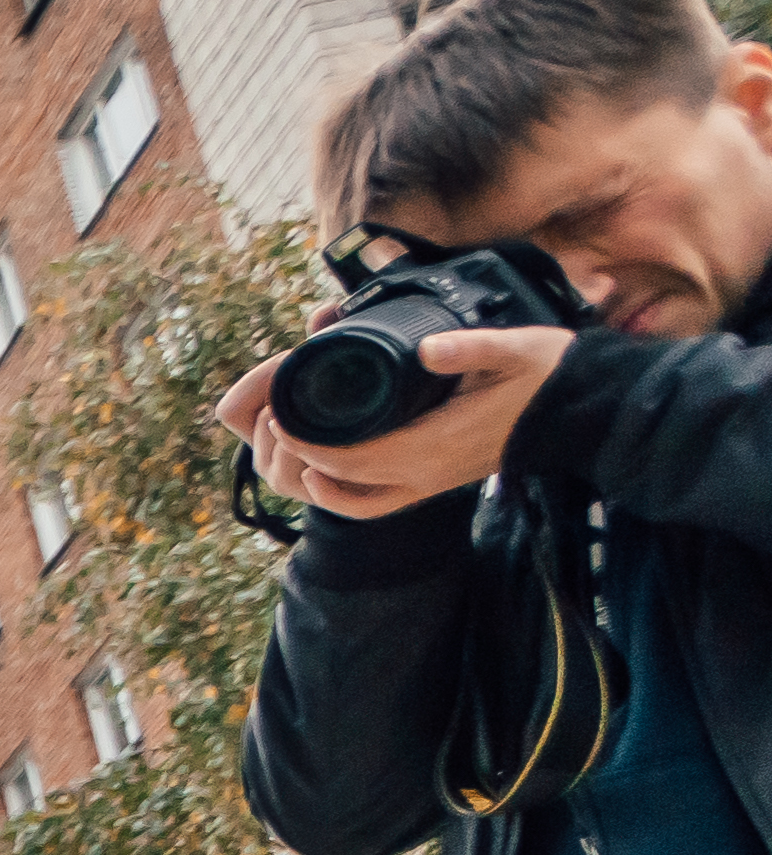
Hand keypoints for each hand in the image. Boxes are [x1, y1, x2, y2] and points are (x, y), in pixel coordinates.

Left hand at [213, 327, 564, 519]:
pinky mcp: (432, 485)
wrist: (579, 413)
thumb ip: (472, 349)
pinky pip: (373, 505)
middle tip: (275, 415)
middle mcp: (424, 475)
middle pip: (340, 479)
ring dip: (314, 477)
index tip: (278, 411)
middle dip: (299, 452)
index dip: (305, 441)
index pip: (350, 457)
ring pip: (351, 500)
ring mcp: (427, 485)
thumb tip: (429, 348)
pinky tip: (322, 470)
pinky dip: (341, 496)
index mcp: (434, 446)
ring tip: (292, 438)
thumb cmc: (547, 376)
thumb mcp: (516, 350)